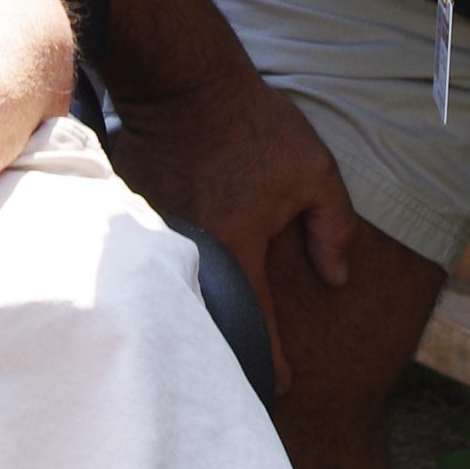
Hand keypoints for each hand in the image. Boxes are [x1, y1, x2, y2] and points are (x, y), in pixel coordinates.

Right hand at [105, 69, 354, 390]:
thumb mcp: (313, 170)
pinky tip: (171, 292)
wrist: (185, 81)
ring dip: (193, 317)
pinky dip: (164, 279)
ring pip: (174, 294)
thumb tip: (337, 278)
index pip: (257, 324)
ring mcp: (156, 233)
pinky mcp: (132, 215)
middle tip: (244, 378)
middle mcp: (192, 247)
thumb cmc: (253, 124)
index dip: (271, 363)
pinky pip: (151, 261)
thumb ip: (332, 227)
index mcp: (237, 245)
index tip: (281, 387)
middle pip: (208, 320)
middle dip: (226, 353)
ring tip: (209, 346)